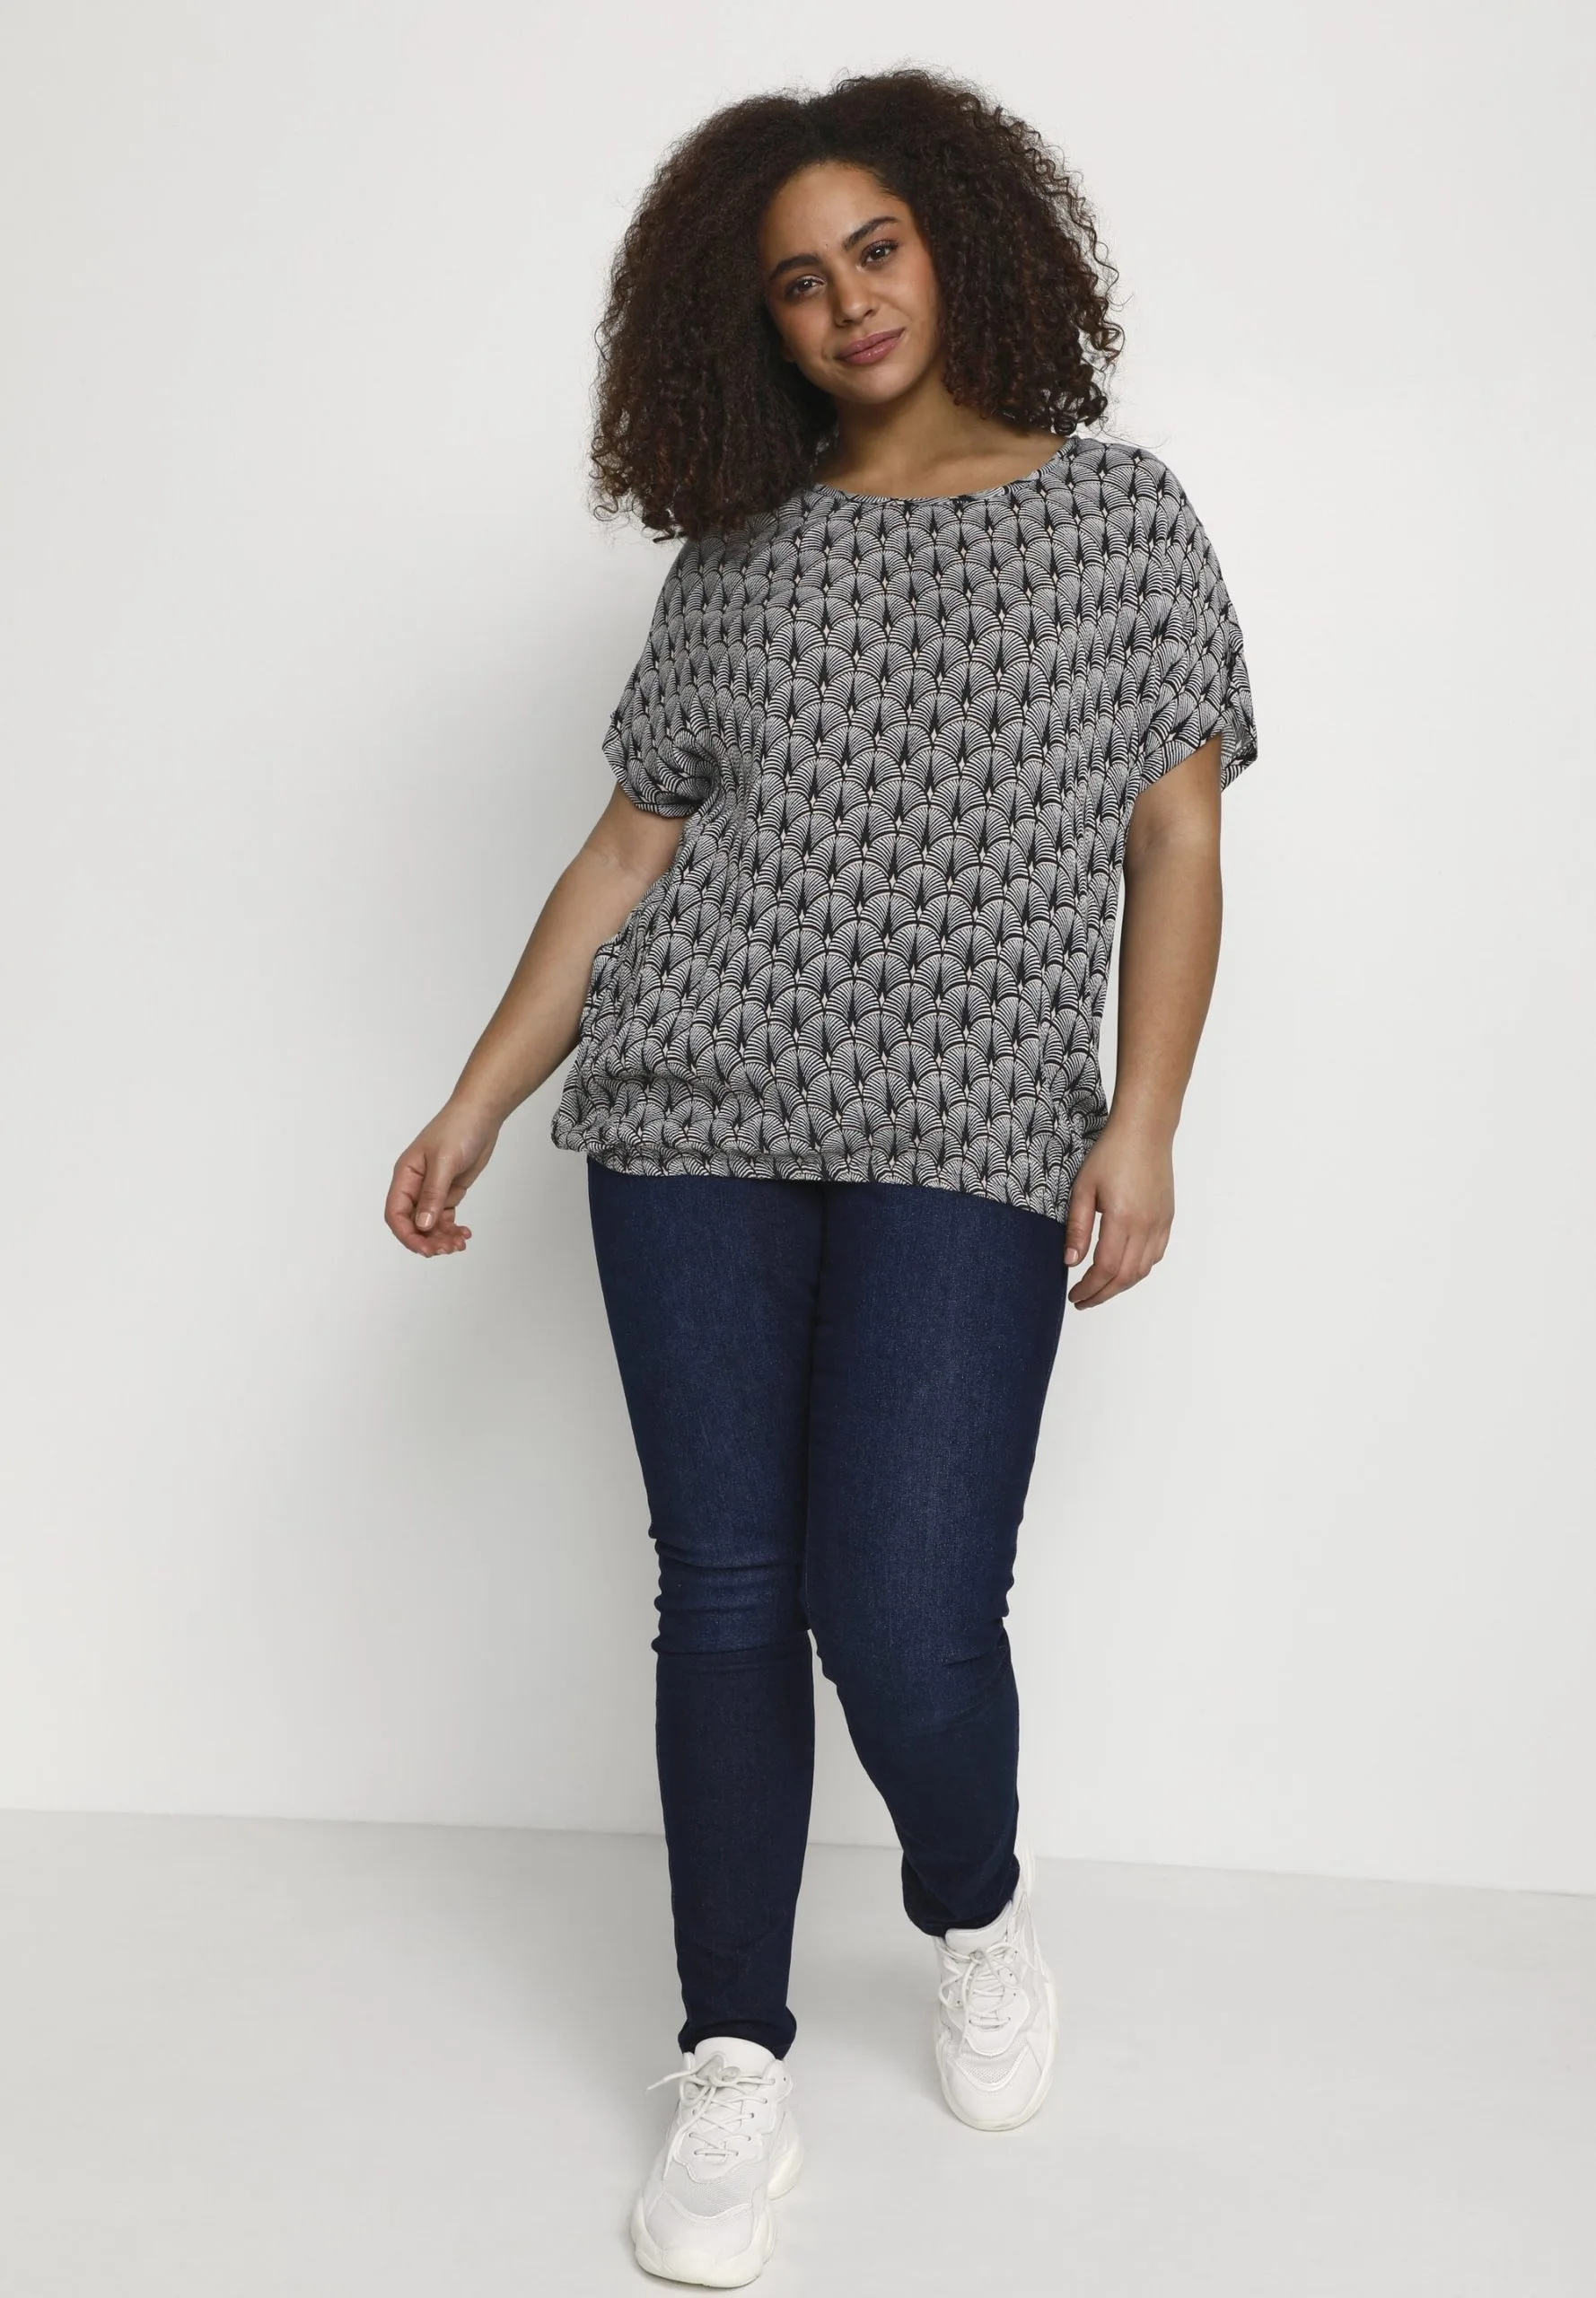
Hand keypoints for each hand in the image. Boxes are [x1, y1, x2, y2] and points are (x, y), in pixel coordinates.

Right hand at [384, 1100, 500, 1256]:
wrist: (481, 1114)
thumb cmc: (458, 1129)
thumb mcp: (444, 1162)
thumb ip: (433, 1194)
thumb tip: (422, 1225)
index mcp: (405, 1176)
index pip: (395, 1213)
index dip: (407, 1235)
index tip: (425, 1249)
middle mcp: (415, 1186)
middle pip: (413, 1223)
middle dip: (428, 1240)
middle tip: (448, 1249)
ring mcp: (432, 1189)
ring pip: (430, 1224)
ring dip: (442, 1237)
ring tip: (460, 1244)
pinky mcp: (449, 1190)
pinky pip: (445, 1217)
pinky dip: (452, 1229)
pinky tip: (465, 1233)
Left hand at [1062, 1122, 1174, 1308]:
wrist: (1145, 1132)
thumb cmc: (1112, 1154)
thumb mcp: (1083, 1189)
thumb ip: (1077, 1228)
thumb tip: (1070, 1261)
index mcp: (1123, 1218)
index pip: (1106, 1269)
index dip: (1089, 1288)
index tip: (1074, 1295)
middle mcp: (1146, 1226)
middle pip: (1126, 1277)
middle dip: (1102, 1294)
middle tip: (1083, 1301)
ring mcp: (1160, 1224)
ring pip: (1143, 1270)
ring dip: (1120, 1285)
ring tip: (1099, 1289)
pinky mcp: (1167, 1219)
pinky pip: (1155, 1255)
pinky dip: (1138, 1270)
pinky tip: (1123, 1269)